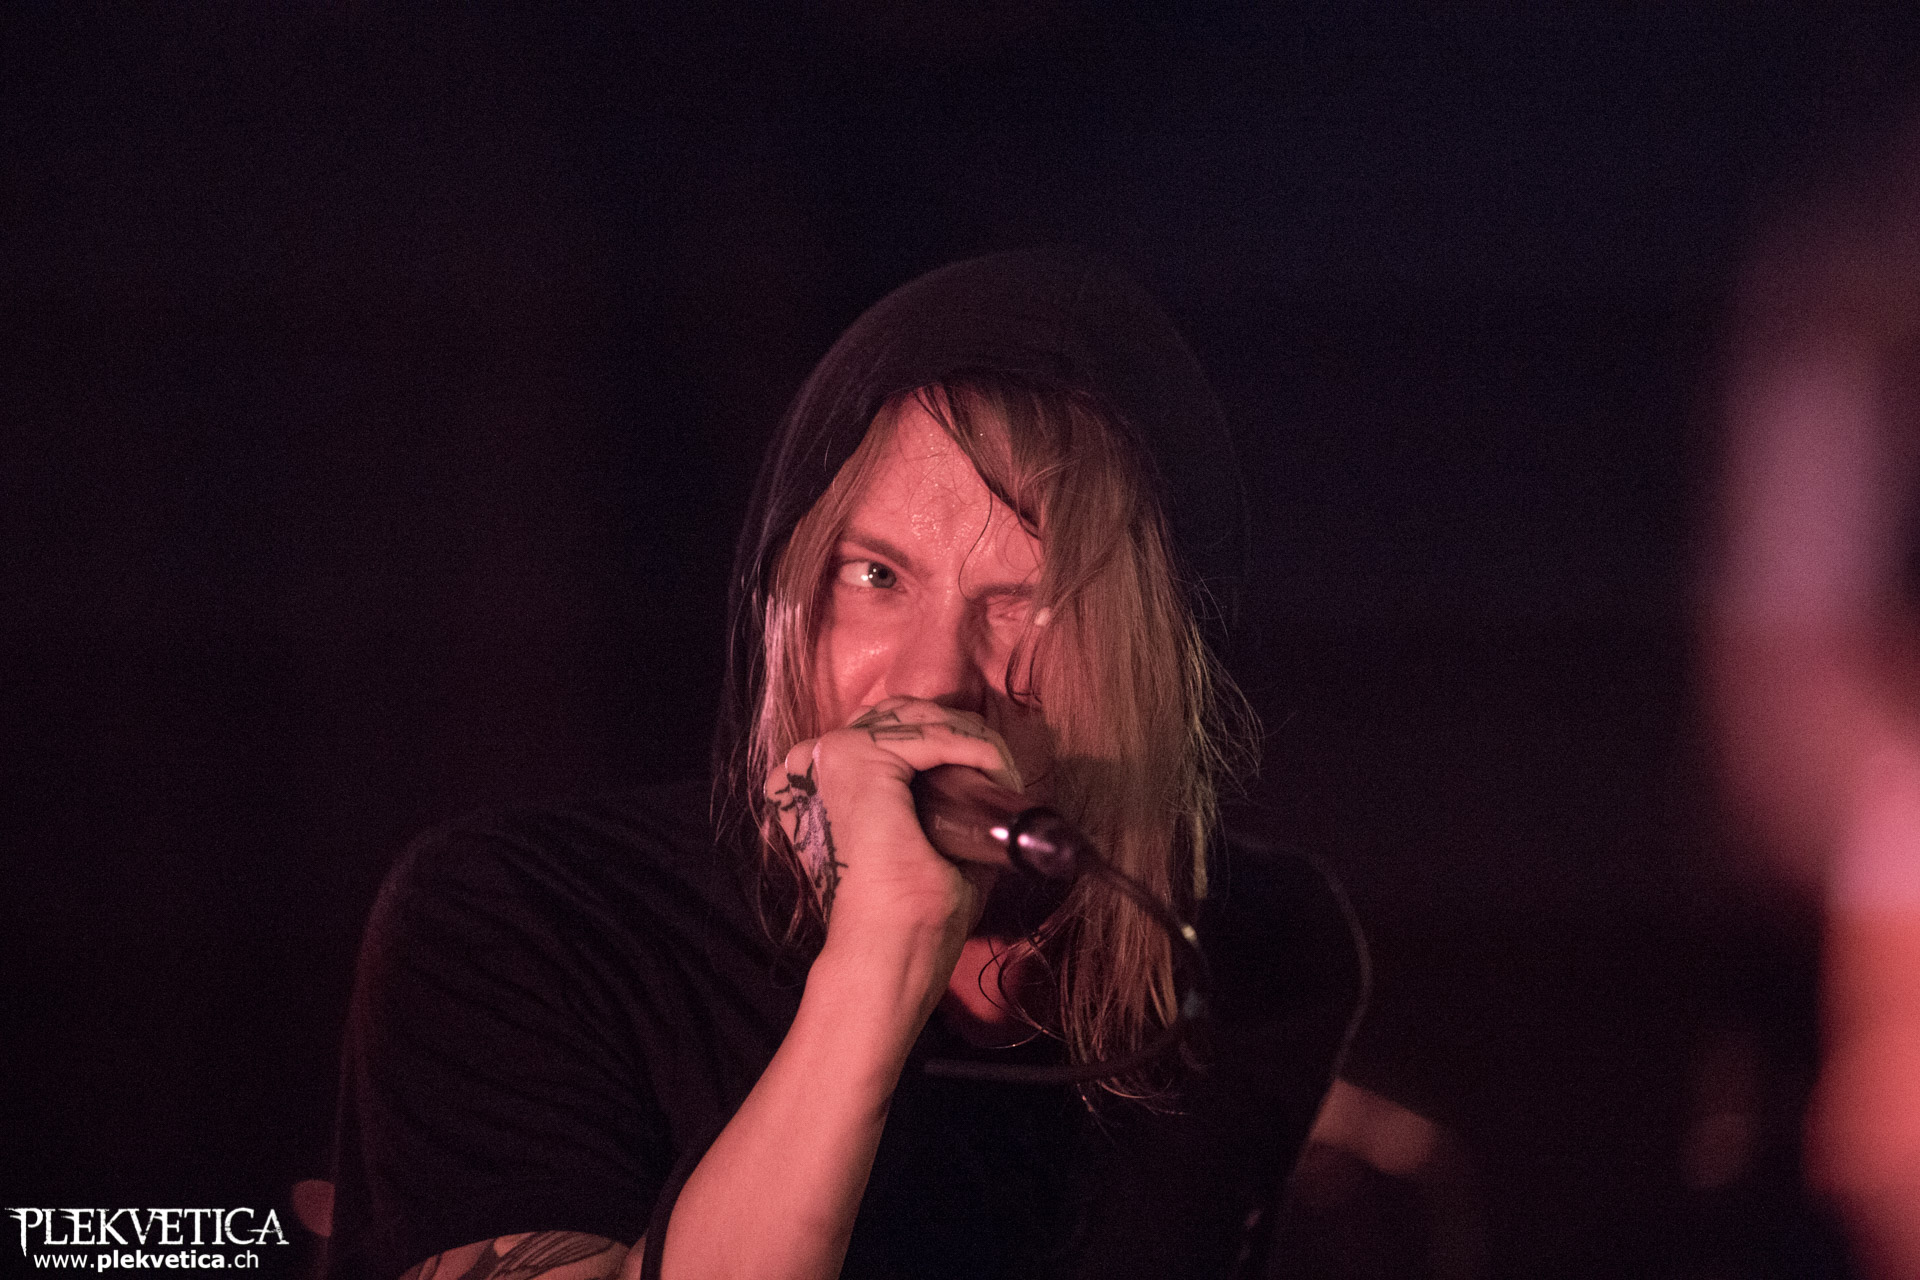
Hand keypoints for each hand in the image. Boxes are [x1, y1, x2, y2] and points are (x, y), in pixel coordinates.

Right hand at [765, 697, 1022, 965]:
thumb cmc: (905, 915)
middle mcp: (814, 761)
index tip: (988, 773)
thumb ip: (936, 812)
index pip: (884, 729)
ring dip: (971, 739)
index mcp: (818, 784)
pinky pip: (932, 735)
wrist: (888, 951)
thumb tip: (988, 792)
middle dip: (958, 733)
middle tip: (999, 771)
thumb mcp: (922, 846)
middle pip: (901, 714)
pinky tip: (998, 771)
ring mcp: (832, 754)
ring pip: (918, 718)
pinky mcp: (857, 758)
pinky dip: (975, 748)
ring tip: (1002, 774)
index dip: (942, 739)